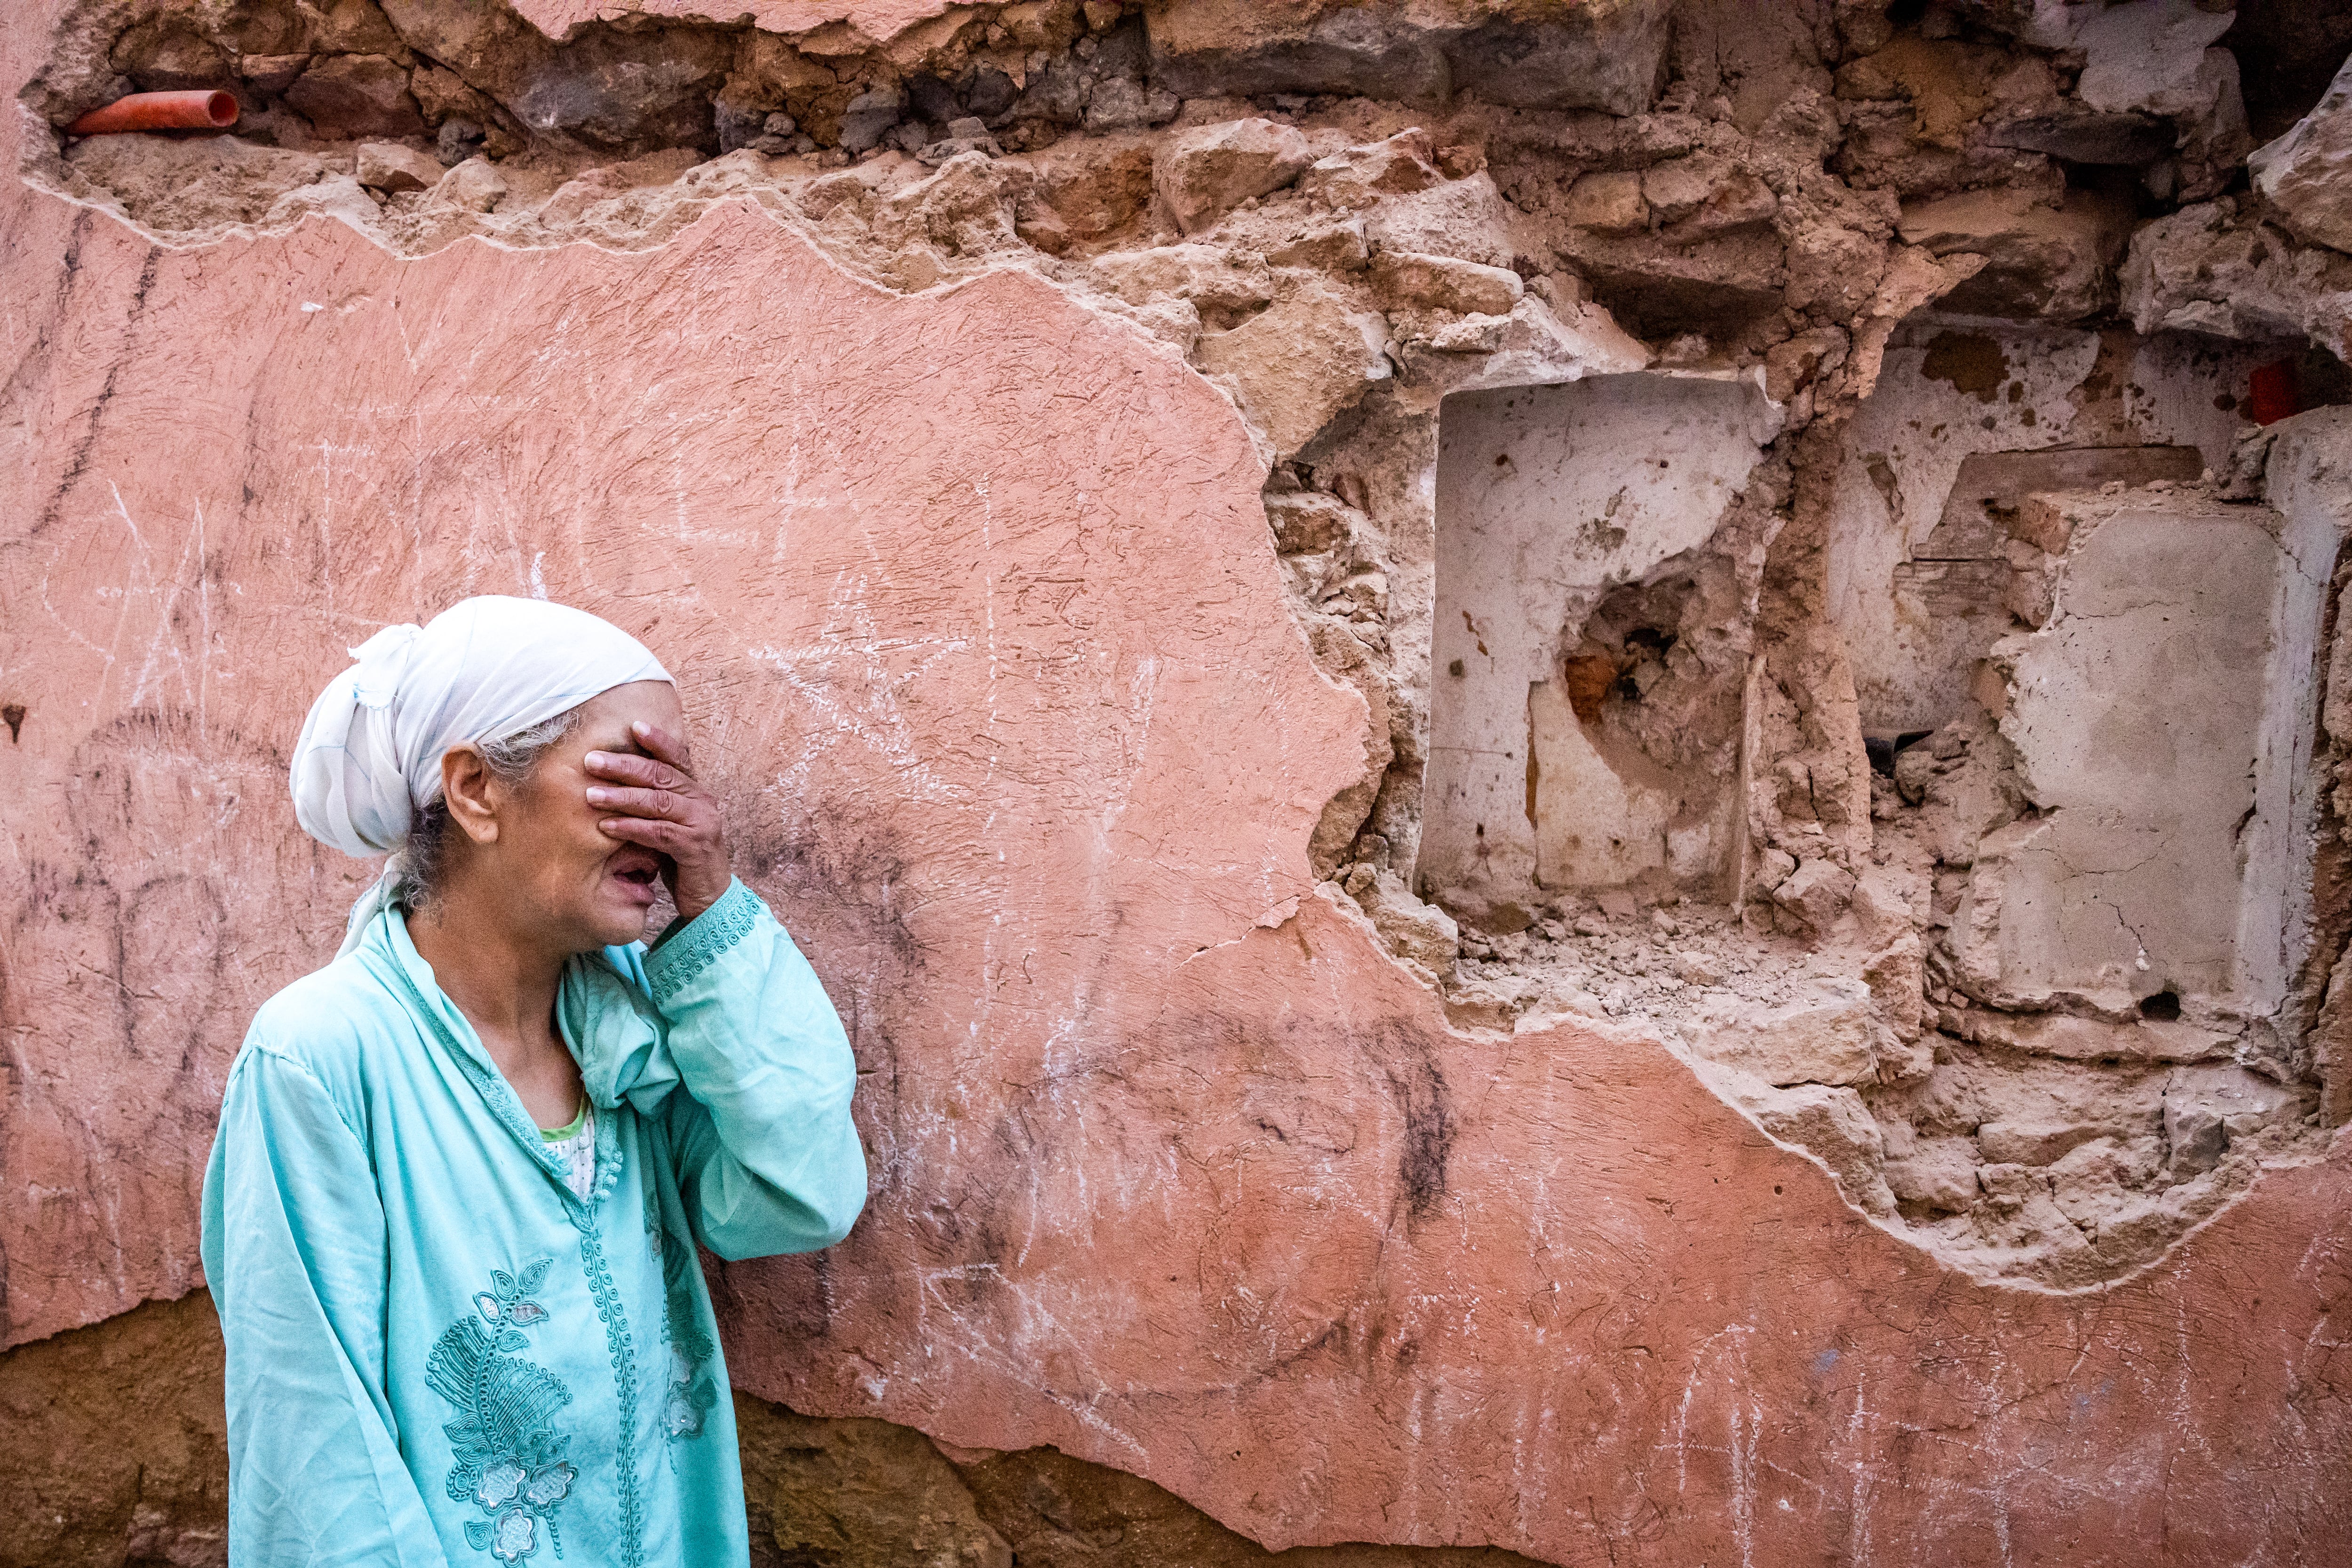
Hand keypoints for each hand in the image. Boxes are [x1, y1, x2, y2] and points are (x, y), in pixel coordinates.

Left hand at [583, 721, 731, 923]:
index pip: (678, 758)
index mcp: (697, 792)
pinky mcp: (696, 846)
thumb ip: (652, 803)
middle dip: (625, 766)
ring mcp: (703, 823)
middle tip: (592, 760)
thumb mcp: (667, 825)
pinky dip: (631, 827)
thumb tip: (612, 781)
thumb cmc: (682, 860)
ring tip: (591, 794)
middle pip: (662, 775)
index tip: (633, 725)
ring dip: (622, 796)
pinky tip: (606, 825)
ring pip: (659, 801)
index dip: (658, 741)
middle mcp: (703, 802)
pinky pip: (659, 832)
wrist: (710, 899)